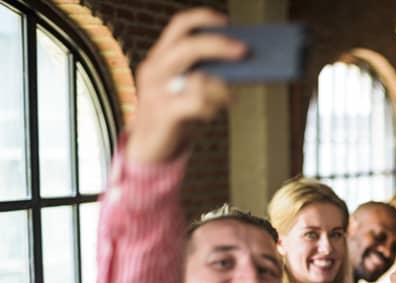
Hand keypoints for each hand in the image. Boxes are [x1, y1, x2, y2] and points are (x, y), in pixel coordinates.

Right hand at [126, 8, 246, 165]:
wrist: (148, 146)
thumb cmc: (173, 113)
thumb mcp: (182, 87)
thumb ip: (202, 72)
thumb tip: (238, 61)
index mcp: (159, 57)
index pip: (179, 26)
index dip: (203, 19)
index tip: (227, 22)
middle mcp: (154, 69)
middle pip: (189, 46)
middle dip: (220, 45)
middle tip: (244, 51)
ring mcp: (157, 91)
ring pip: (198, 76)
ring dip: (221, 87)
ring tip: (228, 98)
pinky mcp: (164, 112)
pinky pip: (197, 103)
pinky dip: (211, 108)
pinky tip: (211, 113)